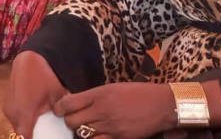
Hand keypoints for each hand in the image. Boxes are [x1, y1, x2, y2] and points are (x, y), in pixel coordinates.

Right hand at [3, 51, 68, 138]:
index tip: (45, 138)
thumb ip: (63, 113)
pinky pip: (14, 116)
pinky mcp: (7, 101)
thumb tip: (72, 123)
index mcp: (24, 114)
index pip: (24, 138)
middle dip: (31, 134)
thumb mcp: (57, 96)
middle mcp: (12, 113)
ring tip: (39, 124)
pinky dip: (21, 118)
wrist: (29, 59)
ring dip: (25, 126)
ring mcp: (8, 107)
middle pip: (20, 133)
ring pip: (16, 124)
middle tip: (45, 132)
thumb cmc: (44, 77)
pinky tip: (32, 114)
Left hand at [52, 83, 176, 138]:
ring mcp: (111, 127)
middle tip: (72, 119)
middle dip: (69, 121)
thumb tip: (76, 102)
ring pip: (83, 135)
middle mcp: (102, 110)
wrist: (162, 105)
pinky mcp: (120, 138)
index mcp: (98, 94)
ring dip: (81, 132)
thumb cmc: (138, 93)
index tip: (58, 110)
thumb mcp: (112, 88)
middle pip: (72, 122)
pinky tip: (96, 135)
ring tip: (85, 128)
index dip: (59, 108)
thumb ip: (94, 96)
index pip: (68, 104)